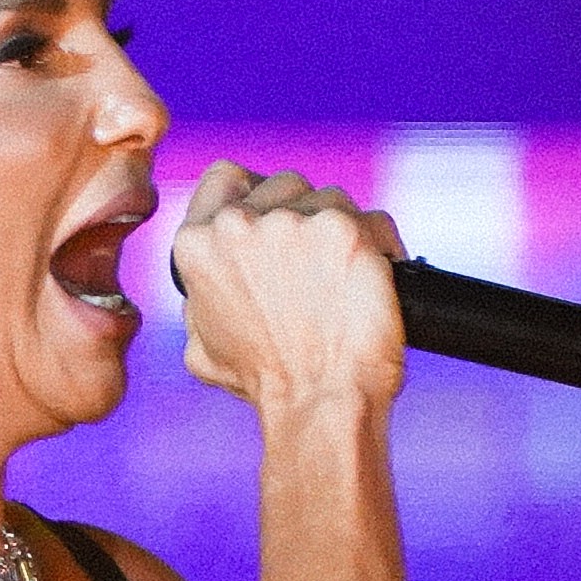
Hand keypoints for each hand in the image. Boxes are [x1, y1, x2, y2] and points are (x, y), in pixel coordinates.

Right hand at [166, 162, 407, 412]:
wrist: (317, 402)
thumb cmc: (266, 381)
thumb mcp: (202, 344)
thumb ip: (198, 301)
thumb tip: (205, 291)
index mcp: (198, 243)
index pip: (226, 178)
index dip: (255, 192)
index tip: (275, 213)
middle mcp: (241, 224)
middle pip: (286, 186)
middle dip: (304, 216)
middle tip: (316, 264)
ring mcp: (295, 222)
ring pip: (331, 200)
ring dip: (341, 232)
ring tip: (345, 280)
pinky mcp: (345, 230)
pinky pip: (374, 220)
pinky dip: (381, 247)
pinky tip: (376, 278)